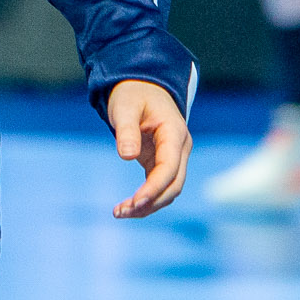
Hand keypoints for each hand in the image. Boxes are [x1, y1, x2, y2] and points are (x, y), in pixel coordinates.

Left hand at [107, 79, 189, 218]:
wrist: (141, 86)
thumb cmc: (132, 94)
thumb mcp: (125, 107)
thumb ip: (126, 130)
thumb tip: (126, 156)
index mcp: (174, 133)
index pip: (170, 168)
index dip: (154, 188)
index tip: (135, 202)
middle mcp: (179, 148)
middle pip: (174, 185)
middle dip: (151, 202)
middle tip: (122, 212)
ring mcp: (173, 157)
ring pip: (168, 190)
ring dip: (148, 205)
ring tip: (119, 212)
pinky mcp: (162, 162)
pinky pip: (159, 186)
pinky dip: (146, 198)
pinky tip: (127, 207)